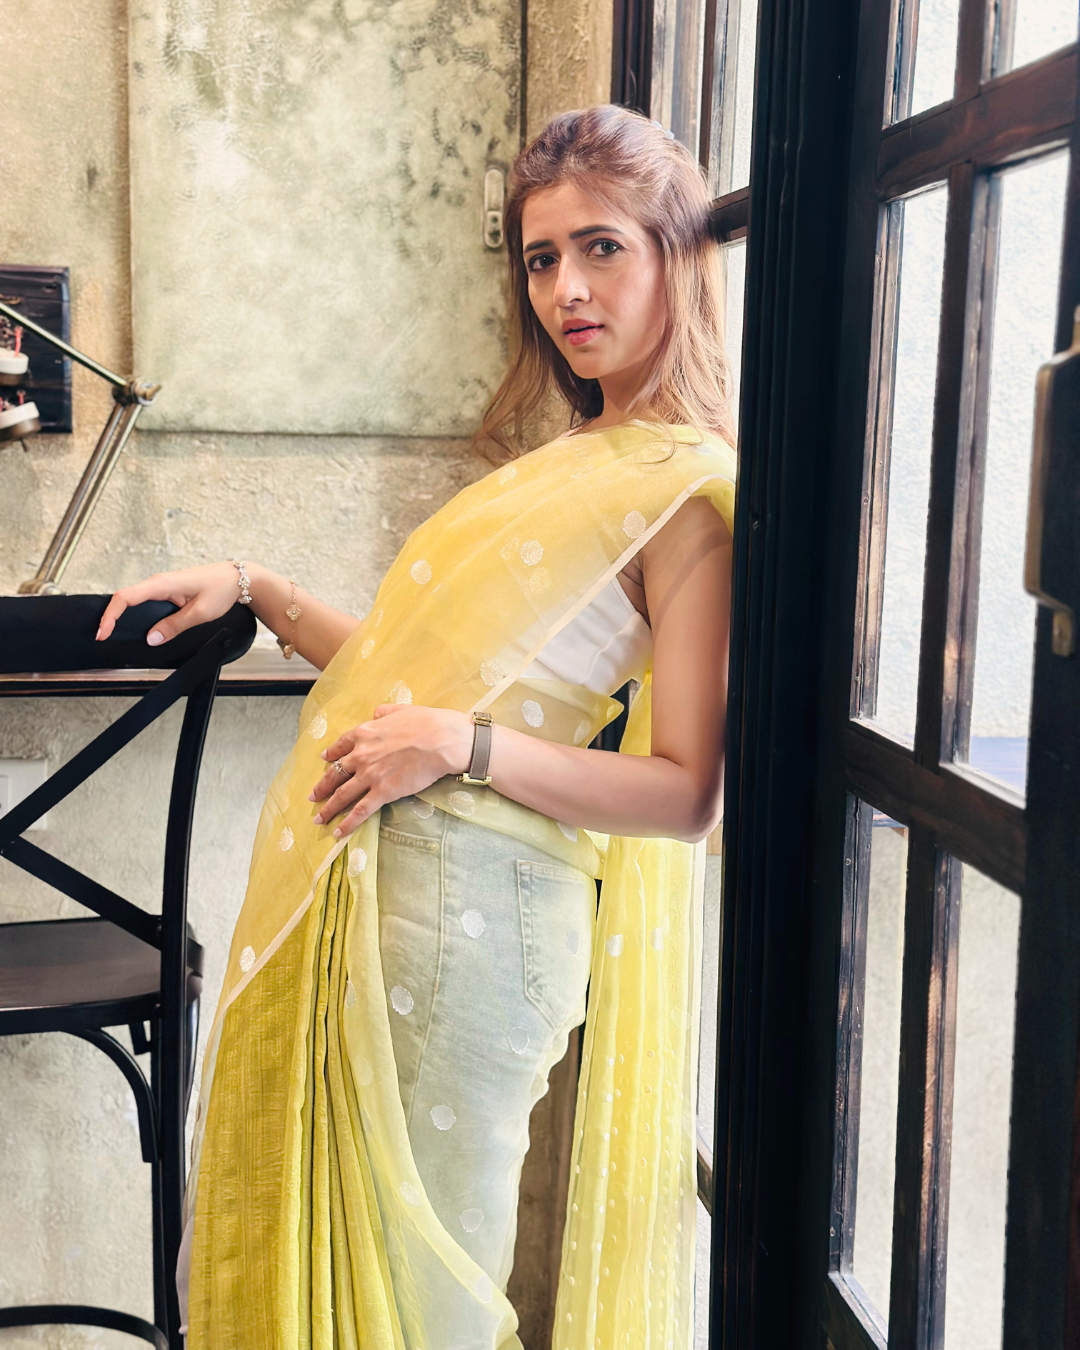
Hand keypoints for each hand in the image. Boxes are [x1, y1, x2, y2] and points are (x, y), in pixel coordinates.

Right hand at [96, 562, 242, 645]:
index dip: (110, 615)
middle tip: (103, 636)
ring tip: (111, 632)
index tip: (103, 632)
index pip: (126, 597)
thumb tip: (152, 638)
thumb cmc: (221, 589)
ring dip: (121, 614)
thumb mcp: (200, 613)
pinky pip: (145, 601)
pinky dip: (134, 612)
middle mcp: (159, 582)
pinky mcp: (168, 591)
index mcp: (163, 584)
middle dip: (110, 616)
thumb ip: (174, 626)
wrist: (238, 578)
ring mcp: (162, 586)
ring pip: (134, 599)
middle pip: (124, 597)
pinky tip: (133, 624)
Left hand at [309, 704, 472, 836]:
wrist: (441, 740)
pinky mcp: (382, 792)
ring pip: (342, 795)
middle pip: (335, 774)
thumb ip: (383, 712)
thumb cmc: (426, 722)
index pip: (341, 746)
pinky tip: (338, 832)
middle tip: (313, 797)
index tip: (325, 759)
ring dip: (328, 808)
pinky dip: (347, 823)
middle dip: (322, 787)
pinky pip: (360, 811)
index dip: (331, 754)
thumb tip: (376, 715)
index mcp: (364, 733)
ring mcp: (370, 775)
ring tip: (318, 819)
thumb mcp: (399, 709)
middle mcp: (361, 755)